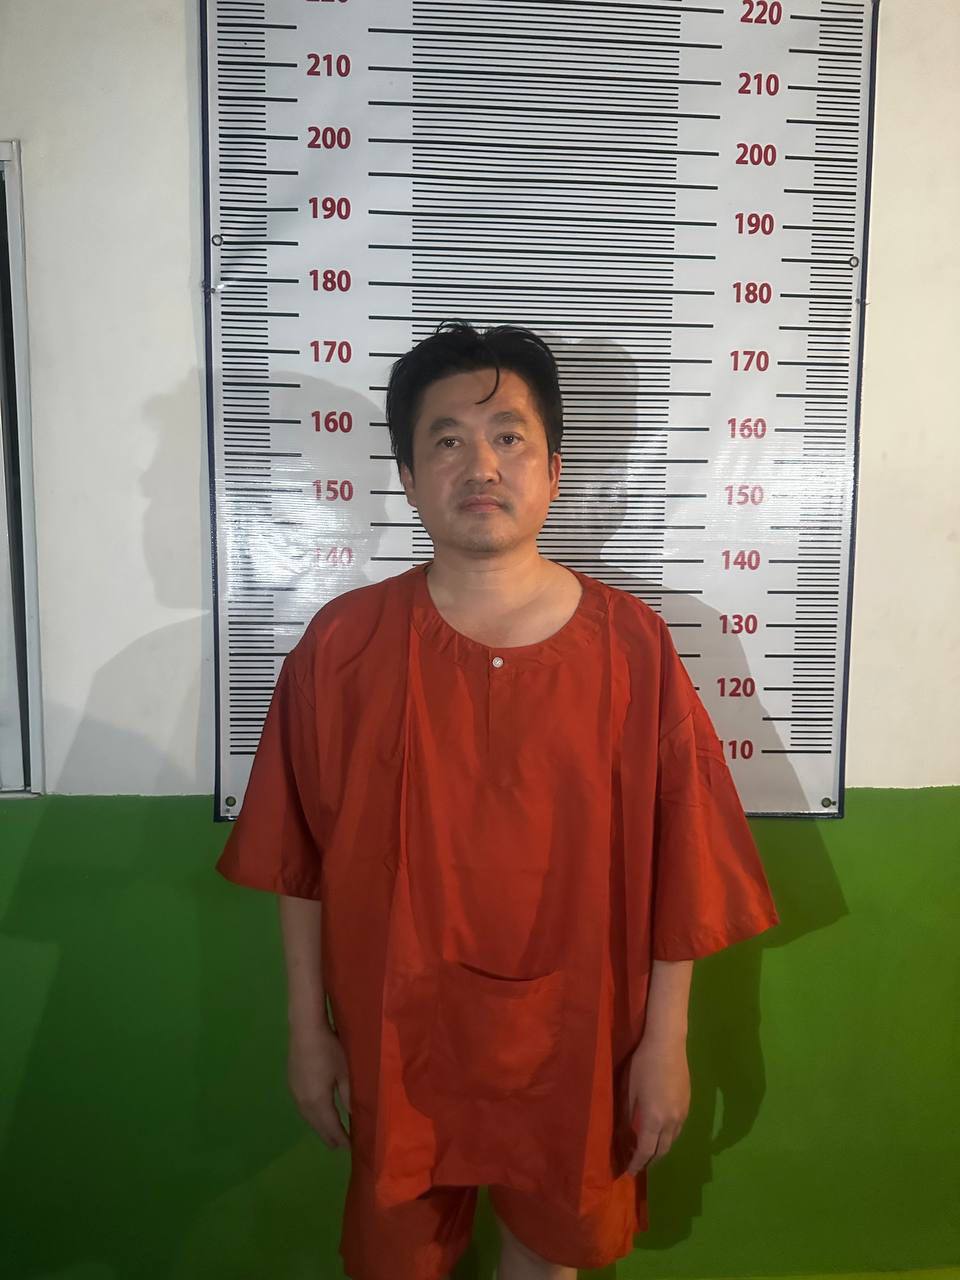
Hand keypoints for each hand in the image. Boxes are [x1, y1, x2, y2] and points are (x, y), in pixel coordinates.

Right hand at [287, 1025, 351, 1150]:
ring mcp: (295, 1093)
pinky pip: (303, 1109)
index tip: (350, 1148)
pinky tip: (317, 1115)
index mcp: (318, 1101)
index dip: (340, 1138)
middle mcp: (304, 1102)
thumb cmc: (329, 1049)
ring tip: (329, 1135)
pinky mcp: (292, 1084)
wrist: (305, 1029)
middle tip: (339, 1147)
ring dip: (319, 1127)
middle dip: (328, 1136)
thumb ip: (349, 1095)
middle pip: (317, 1125)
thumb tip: (353, 1114)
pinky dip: (312, 1117)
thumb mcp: (345, 1072)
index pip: (331, 1126)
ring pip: (308, 1118)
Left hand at [623, 1033, 689, 1174]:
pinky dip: (668, 1137)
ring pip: (672, 1141)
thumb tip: (624, 1134)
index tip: (629, 1173)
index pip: (646, 1151)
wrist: (668, 1044)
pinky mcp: (688, 1104)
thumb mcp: (629, 1090)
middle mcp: (671, 1121)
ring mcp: (682, 1113)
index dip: (637, 1163)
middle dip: (650, 1161)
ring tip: (649, 1150)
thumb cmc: (643, 1065)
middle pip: (662, 1150)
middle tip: (639, 1164)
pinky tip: (661, 1132)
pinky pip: (678, 1129)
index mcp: (654, 1119)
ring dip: (660, 1149)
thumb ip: (628, 1115)